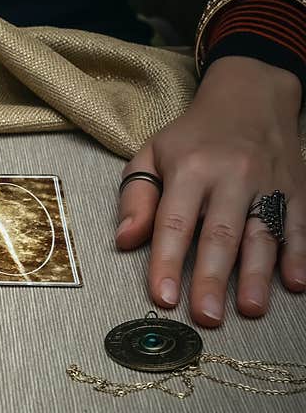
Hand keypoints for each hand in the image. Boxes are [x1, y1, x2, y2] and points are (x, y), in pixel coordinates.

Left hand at [117, 56, 304, 326]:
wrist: (251, 96)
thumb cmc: (193, 135)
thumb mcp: (151, 154)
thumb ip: (136, 198)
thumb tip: (124, 240)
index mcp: (190, 169)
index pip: (174, 223)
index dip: (166, 262)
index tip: (163, 297)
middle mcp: (231, 176)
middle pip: (221, 235)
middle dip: (213, 279)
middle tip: (207, 317)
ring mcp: (269, 183)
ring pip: (264, 233)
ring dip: (258, 275)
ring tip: (251, 309)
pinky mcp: (297, 189)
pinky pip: (301, 225)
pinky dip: (301, 255)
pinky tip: (297, 283)